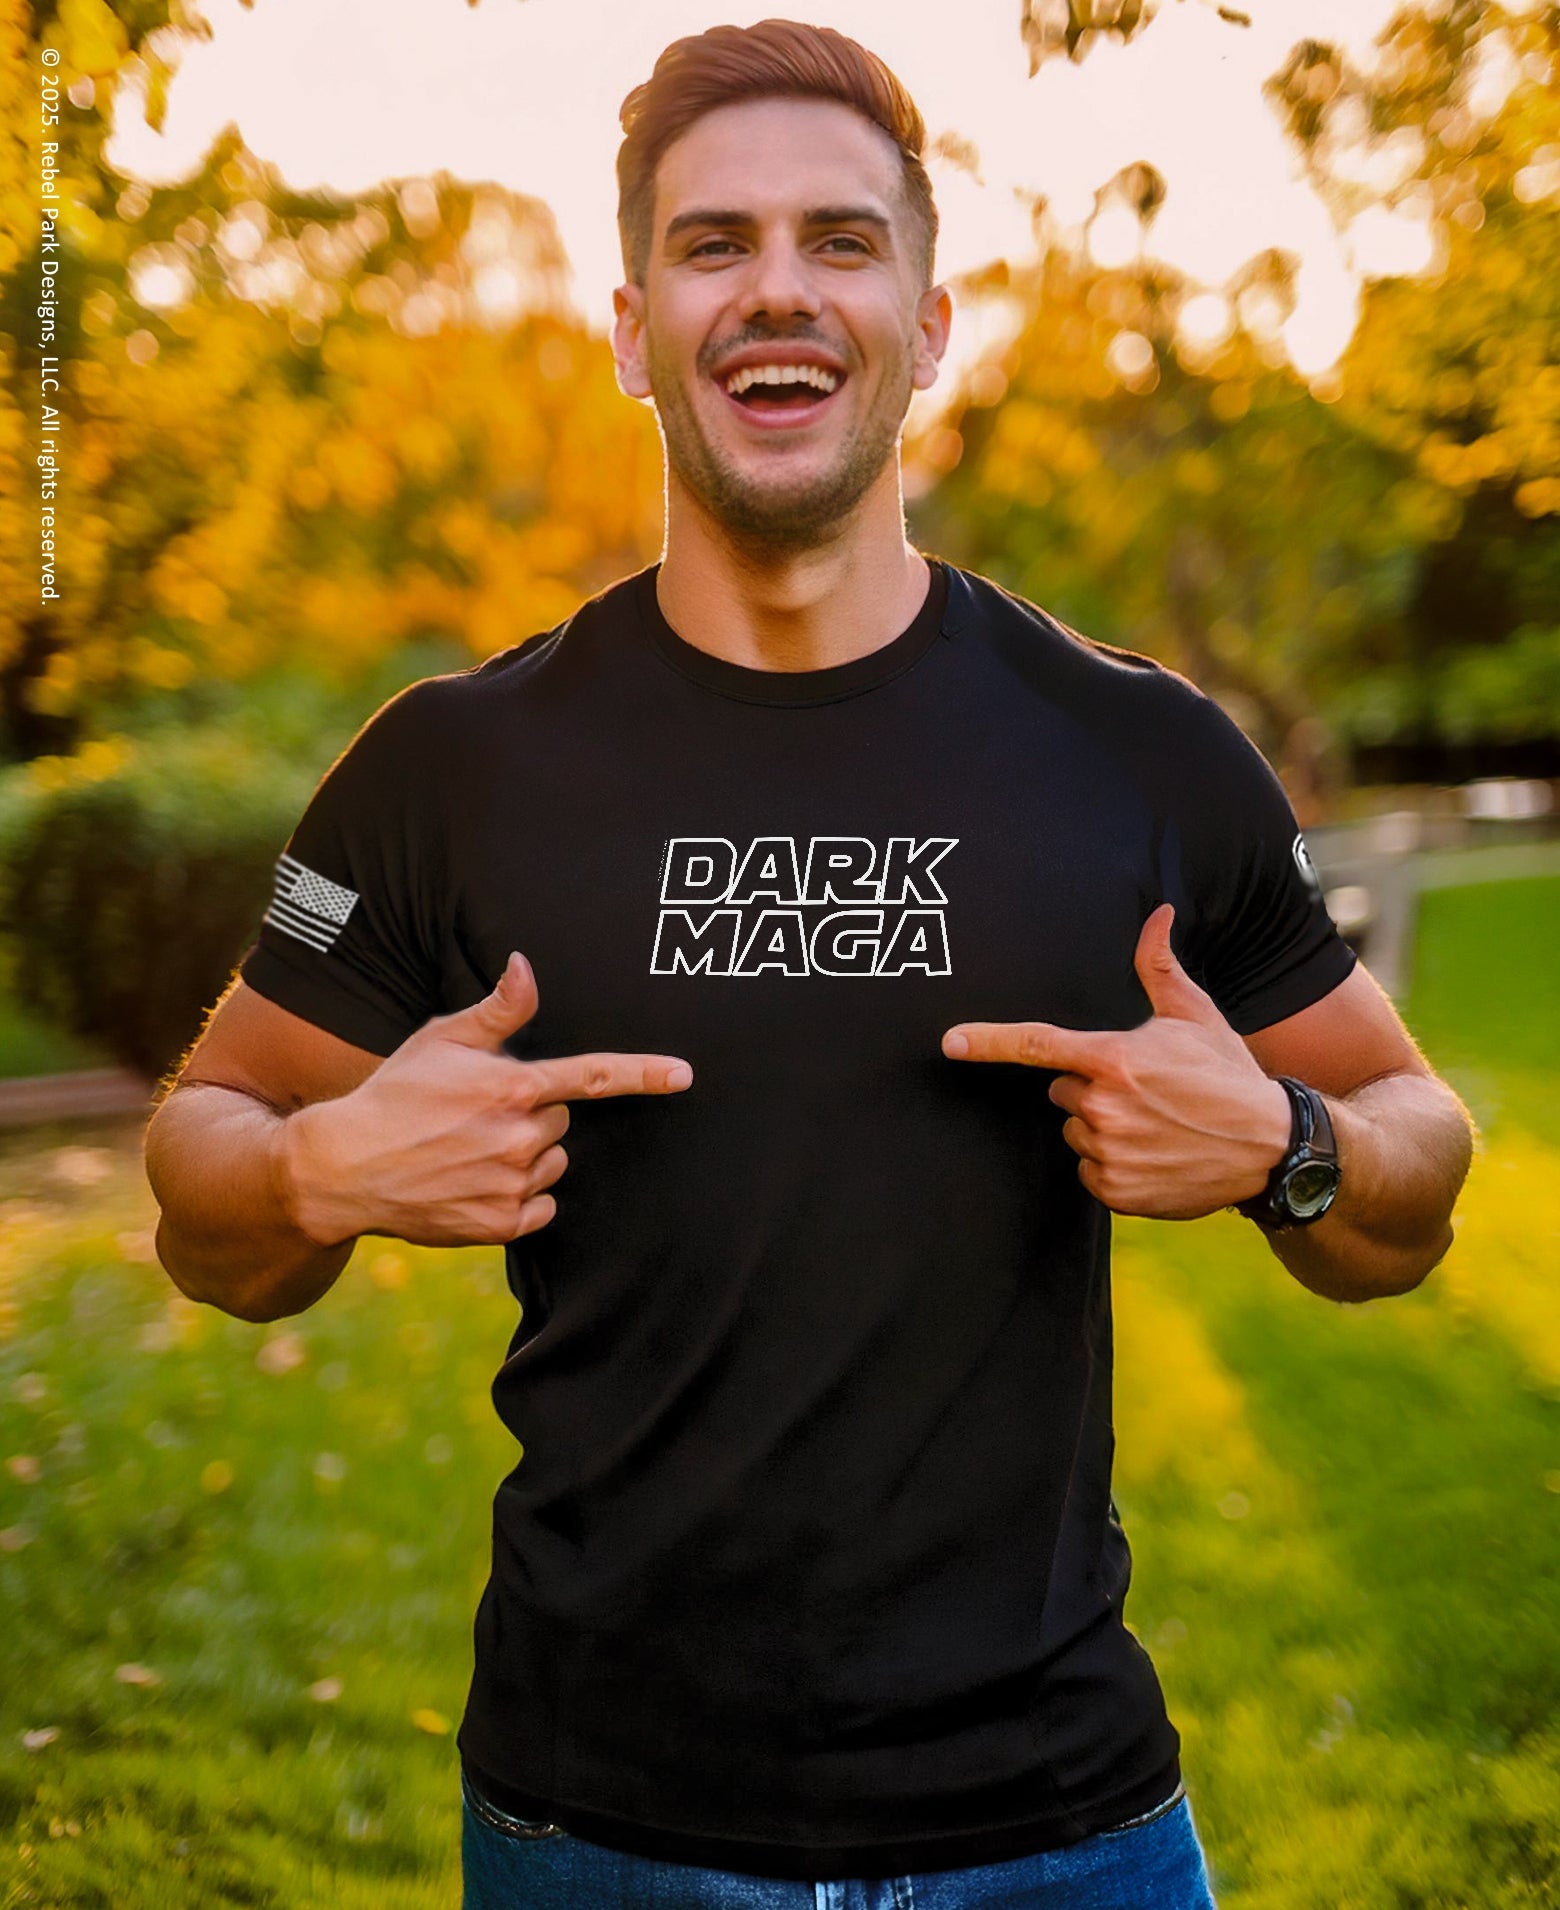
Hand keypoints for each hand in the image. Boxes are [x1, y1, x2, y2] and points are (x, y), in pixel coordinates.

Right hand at [280, 952, 692, 1247]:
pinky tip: (475, 1182)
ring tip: (470, 1148)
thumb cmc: (395, 1093)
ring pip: (553, 1164)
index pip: (593, 1076)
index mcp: (512, 1086)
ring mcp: (511, 1184)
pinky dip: (519, 1197)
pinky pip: (541, 1207)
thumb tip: (526, 966)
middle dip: (533, 1113)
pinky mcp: (500, 1224)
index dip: (644, 1073)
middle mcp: (519, 1137)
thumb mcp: (441, 1040)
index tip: (685, 1074)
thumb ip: (497, 1009)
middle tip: (479, 1114)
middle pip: (562, 1120)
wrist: (345, 1167)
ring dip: (526, 1156)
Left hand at [941, 903, 1290, 1218]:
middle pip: (1063, 1093)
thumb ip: (1159, 966)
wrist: (1271, 1147)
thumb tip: (1158, 913)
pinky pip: (1088, 1172)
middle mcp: (1104, 1107)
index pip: (1038, 1046)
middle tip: (1144, 1092)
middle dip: (1092, 1090)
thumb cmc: (1227, 1073)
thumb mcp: (1195, 1016)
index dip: (989, 1042)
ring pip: (1075, 1133)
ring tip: (1156, 1124)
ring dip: (1103, 1129)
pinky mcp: (1116, 1190)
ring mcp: (1109, 1152)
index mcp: (1115, 1059)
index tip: (950, 1043)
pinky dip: (1113, 1166)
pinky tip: (1154, 1154)